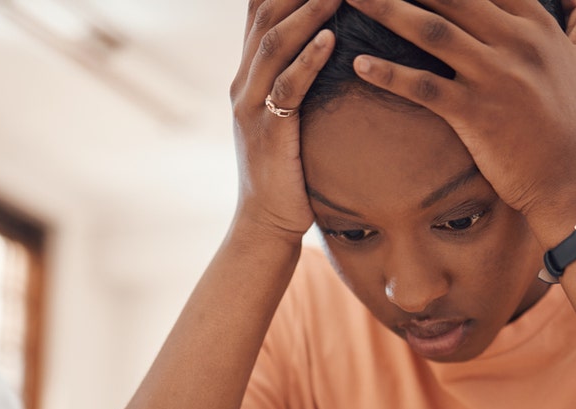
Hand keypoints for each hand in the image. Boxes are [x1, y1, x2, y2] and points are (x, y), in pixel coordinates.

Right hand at [230, 0, 342, 241]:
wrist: (266, 221)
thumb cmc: (288, 166)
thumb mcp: (285, 113)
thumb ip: (295, 77)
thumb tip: (325, 42)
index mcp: (249, 72)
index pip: (260, 10)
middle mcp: (243, 80)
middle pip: (266, 15)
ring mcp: (251, 105)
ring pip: (275, 45)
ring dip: (308, 11)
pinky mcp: (268, 132)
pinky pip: (288, 88)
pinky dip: (309, 61)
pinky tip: (331, 40)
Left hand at [342, 0, 575, 224]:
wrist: (571, 180)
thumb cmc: (574, 122)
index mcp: (538, 26)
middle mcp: (516, 43)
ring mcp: (495, 76)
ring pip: (431, 31)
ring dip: (387, 11)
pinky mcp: (476, 113)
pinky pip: (424, 87)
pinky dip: (390, 74)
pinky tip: (359, 64)